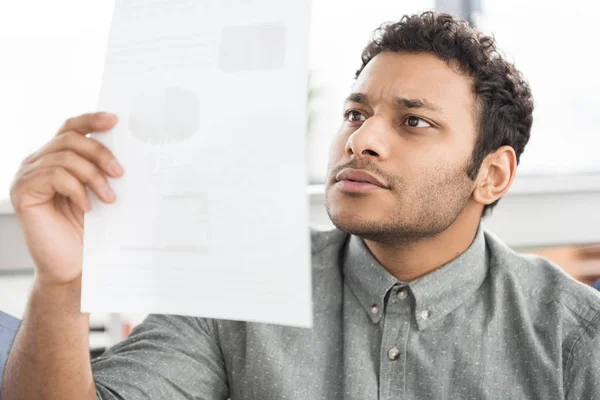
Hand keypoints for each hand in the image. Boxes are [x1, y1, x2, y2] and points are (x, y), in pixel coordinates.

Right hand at [9, 112, 123, 285]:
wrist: (72, 265)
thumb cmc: (87, 231)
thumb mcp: (99, 193)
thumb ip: (103, 170)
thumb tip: (128, 149)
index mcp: (55, 158)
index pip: (70, 128)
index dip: (91, 119)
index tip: (115, 120)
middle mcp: (37, 162)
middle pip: (70, 139)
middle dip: (100, 153)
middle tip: (120, 173)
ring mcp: (27, 175)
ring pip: (65, 157)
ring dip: (94, 177)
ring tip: (109, 199)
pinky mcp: (22, 192)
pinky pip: (55, 176)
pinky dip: (77, 190)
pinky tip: (87, 208)